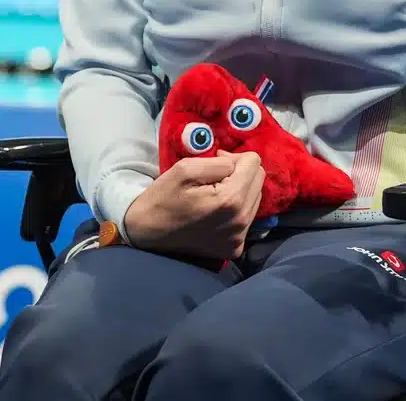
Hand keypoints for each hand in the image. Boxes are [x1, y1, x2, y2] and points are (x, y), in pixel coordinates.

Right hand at [121, 150, 264, 259]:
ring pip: (256, 198)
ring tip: (214, 193)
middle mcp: (241, 222)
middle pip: (259, 180)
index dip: (234, 157)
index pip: (254, 163)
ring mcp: (239, 239)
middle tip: (215, 176)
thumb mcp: (186, 168)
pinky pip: (248, 218)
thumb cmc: (163, 197)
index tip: (215, 162)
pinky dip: (236, 209)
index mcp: (230, 201)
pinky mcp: (235, 249)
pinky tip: (216, 211)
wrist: (146, 233)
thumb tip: (237, 164)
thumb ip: (220, 162)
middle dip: (240, 173)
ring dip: (240, 191)